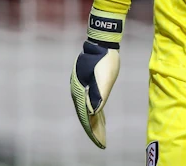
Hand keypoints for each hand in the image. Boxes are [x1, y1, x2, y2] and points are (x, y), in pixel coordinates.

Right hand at [70, 9, 123, 148]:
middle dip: (92, 128)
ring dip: (92, 119)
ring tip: (99, 132)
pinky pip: (88, 100)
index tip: (99, 142)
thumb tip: (94, 111)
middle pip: (84, 113)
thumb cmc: (106, 58)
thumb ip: (100, 93)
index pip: (86, 116)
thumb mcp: (107, 76)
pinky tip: (98, 115)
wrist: (102, 42)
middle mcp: (78, 90)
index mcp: (81, 90)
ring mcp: (80, 86)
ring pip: (85, 107)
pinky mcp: (85, 82)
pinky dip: (93, 110)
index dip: (92, 130)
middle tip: (100, 141)